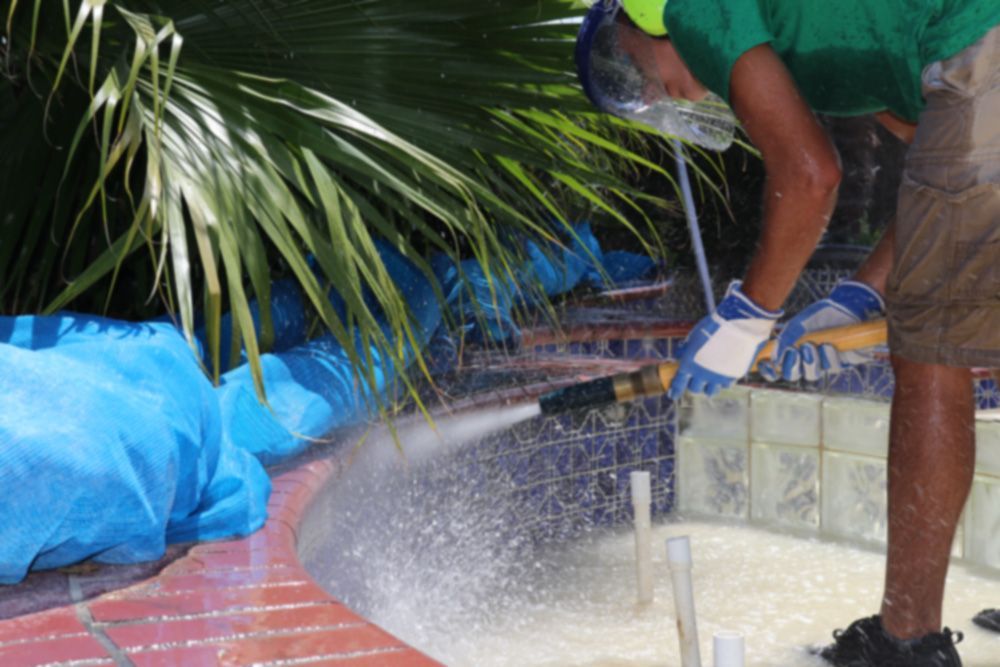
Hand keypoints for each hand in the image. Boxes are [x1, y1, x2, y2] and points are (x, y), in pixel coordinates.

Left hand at [668, 281, 781, 398]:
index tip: (673, 394)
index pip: (679, 383)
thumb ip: (685, 348)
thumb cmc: (714, 326)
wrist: (739, 325)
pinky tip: (723, 375)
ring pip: (711, 391)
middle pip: (695, 388)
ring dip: (708, 387)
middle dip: (694, 385)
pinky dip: (723, 382)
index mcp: (689, 364)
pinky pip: (726, 385)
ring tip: (710, 380)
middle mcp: (703, 374)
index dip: (675, 390)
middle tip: (696, 380)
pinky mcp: (733, 376)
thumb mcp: (694, 335)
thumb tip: (679, 355)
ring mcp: (719, 377)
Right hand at [758, 280, 884, 381]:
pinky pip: (831, 368)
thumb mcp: (797, 324)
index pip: (776, 369)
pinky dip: (827, 357)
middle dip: (791, 365)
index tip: (769, 364)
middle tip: (794, 351)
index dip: (769, 371)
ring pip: (811, 375)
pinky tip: (827, 345)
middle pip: (792, 375)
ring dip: (809, 361)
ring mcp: (822, 363)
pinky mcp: (841, 363)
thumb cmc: (819, 315)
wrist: (846, 307)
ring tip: (810, 346)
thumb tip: (774, 359)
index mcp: (791, 351)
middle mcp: (805, 360)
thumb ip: (784, 340)